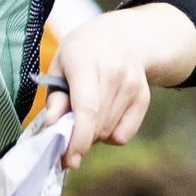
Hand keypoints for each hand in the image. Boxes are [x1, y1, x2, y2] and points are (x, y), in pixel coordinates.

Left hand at [52, 6, 195, 167]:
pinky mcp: (144, 98)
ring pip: (108, 133)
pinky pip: (124, 135)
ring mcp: (132, 87)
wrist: (123, 36)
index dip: (78, 138)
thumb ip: (55, 96)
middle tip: (66, 132)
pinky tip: (103, 117)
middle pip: (97, 126)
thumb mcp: (60, 64)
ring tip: (86, 115)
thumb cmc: (83, 52)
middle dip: (78, 139)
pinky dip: (110, 135)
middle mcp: (114, 75)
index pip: (87, 109)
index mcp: (87, 63)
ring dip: (93, 135)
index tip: (69, 159)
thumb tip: (52, 125)